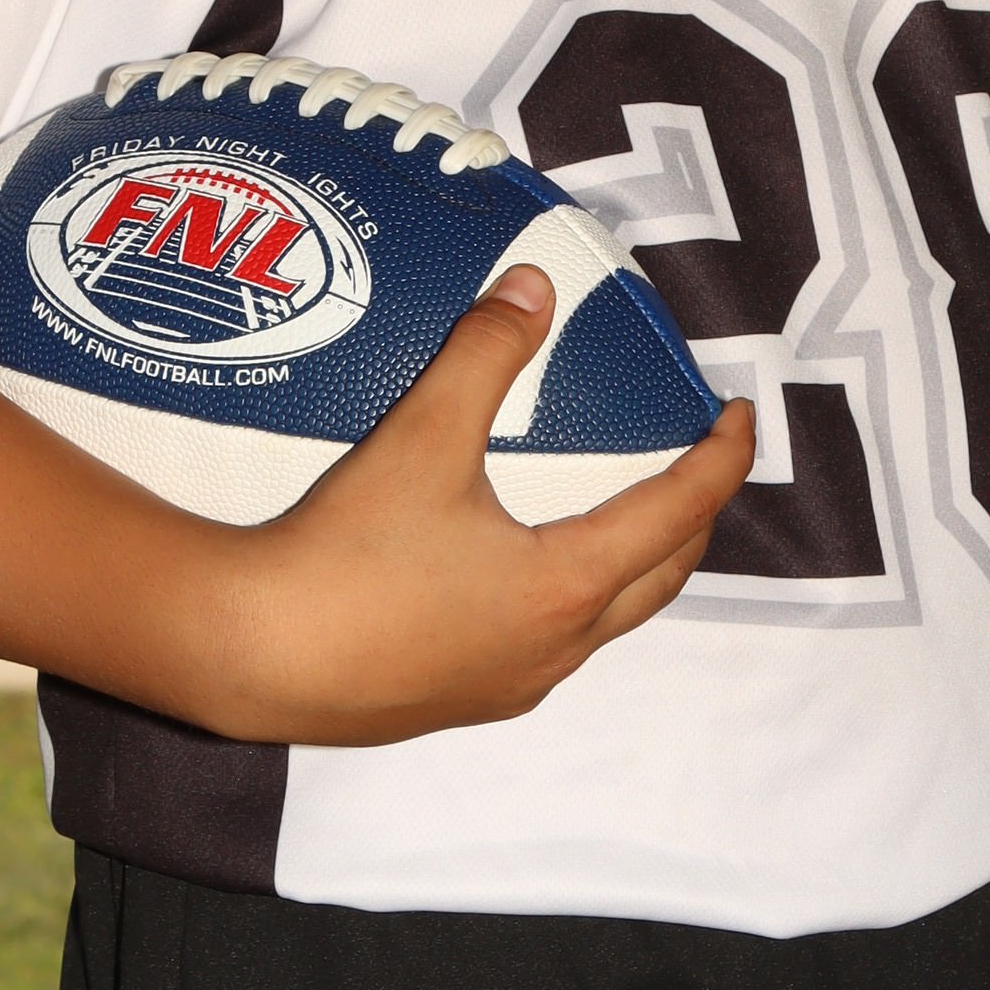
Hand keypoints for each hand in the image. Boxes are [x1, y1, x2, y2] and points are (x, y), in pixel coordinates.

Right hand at [216, 266, 756, 745]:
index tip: (740, 417)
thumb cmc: (341, 554)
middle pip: (661, 578)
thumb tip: (534, 287)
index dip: (720, 459)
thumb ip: (484, 354)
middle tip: (696, 462)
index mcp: (566, 586)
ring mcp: (510, 686)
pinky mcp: (462, 702)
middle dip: (692, 517)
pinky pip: (547, 647)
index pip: (679, 513)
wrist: (250, 656)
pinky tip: (526, 573)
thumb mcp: (421, 438)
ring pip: (605, 621)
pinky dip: (570, 599)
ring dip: (633, 565)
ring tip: (625, 510)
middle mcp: (555, 649)